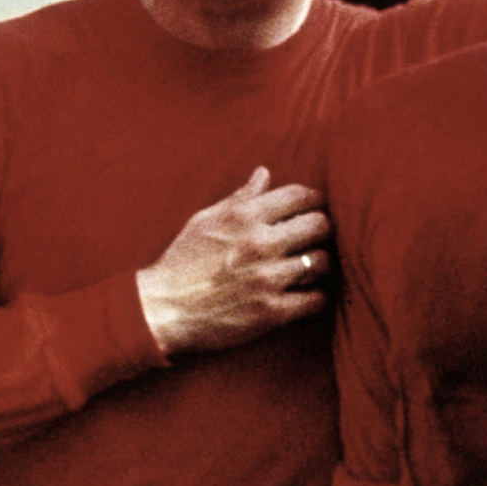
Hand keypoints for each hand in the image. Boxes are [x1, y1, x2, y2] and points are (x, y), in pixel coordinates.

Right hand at [134, 167, 331, 355]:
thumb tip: (264, 173)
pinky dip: (315, 297)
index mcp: (242, 217)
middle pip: (320, 226)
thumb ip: (239, 197)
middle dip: (323, 229)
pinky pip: (316, 300)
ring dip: (320, 264)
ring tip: (311, 267)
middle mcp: (259, 243)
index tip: (316, 207)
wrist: (163, 308)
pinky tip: (305, 295)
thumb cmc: (182, 262)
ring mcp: (268, 278)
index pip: (298, 196)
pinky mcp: (273, 311)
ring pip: (323, 262)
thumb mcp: (204, 220)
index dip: (314, 199)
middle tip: (316, 238)